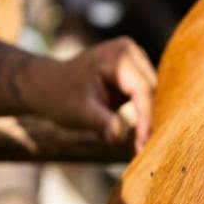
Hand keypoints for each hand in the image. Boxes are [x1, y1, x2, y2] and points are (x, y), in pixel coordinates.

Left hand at [25, 37, 156, 151]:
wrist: (48, 85)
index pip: (142, 89)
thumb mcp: (79, 112)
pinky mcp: (136, 73)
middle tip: (146, 150)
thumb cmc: (60, 96)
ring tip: (143, 146)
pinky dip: (146, 115)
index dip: (146, 118)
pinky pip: (149, 96)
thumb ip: (101, 122)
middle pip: (153, 91)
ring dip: (151, 119)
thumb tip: (118, 137)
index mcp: (117, 56)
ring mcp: (136, 60)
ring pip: (155, 95)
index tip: (144, 145)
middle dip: (150, 120)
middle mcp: (131, 52)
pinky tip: (141, 136)